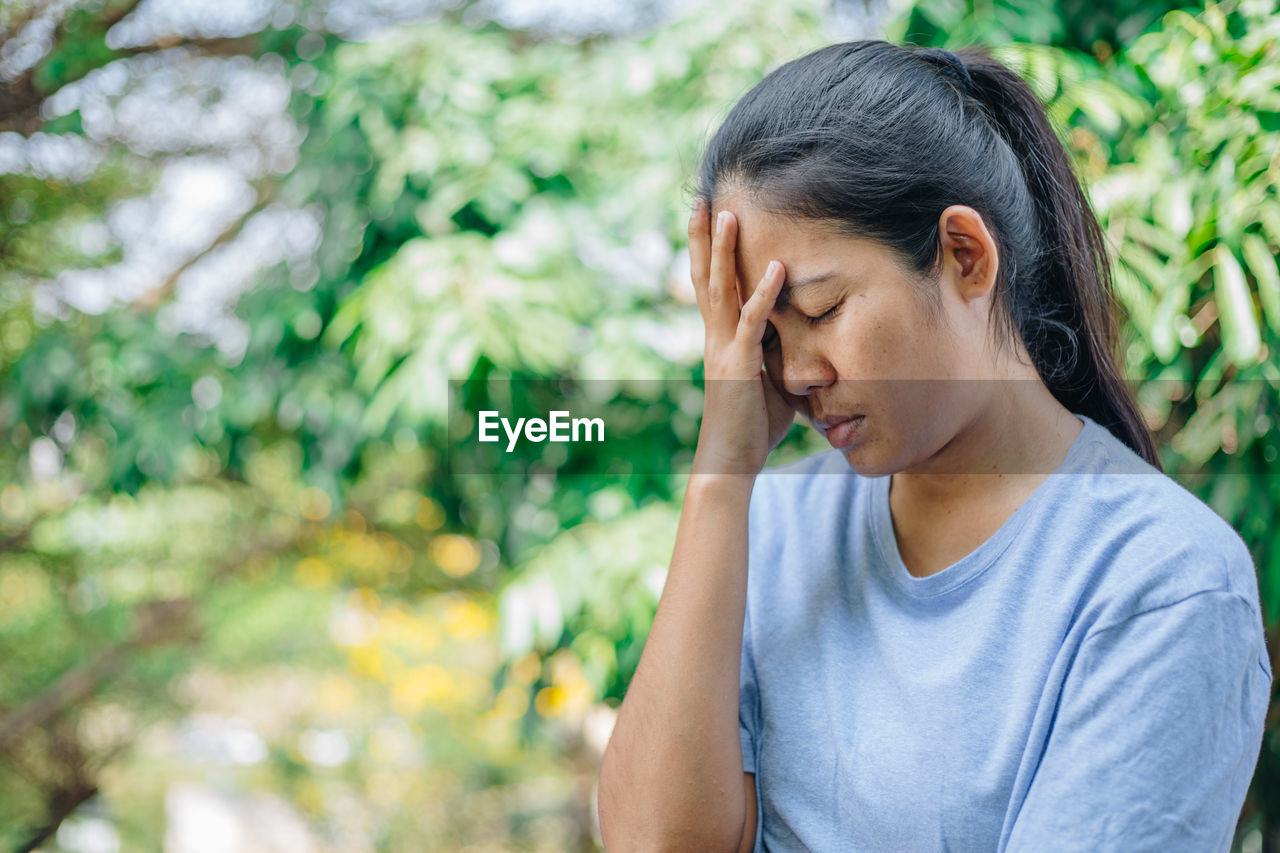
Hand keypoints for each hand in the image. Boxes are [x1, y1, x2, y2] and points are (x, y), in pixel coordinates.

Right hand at [687, 198, 794, 476]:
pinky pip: (753, 322)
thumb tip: (803, 345)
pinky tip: (775, 267)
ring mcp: (723, 349)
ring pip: (721, 289)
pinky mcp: (739, 365)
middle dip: (702, 237)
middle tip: (702, 199)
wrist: (730, 462)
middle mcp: (715, 338)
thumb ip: (780, 357)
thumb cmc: (752, 429)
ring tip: (727, 214)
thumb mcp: (771, 383)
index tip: (708, 219)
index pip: (712, 286)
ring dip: (724, 250)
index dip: (707, 252)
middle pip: (705, 276)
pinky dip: (764, 293)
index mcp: (720, 340)